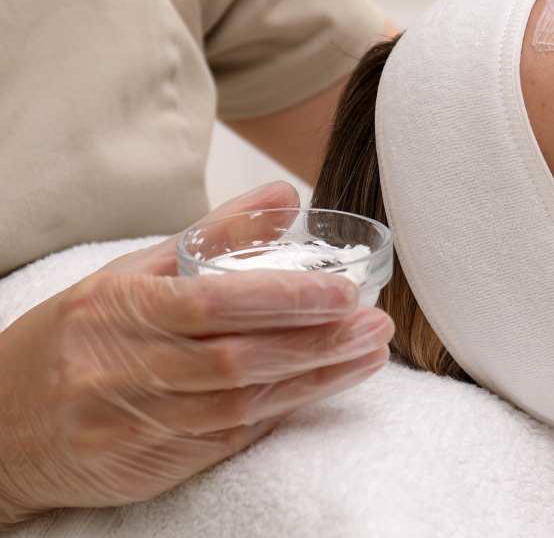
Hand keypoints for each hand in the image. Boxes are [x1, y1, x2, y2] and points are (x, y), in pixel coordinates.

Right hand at [0, 182, 392, 526]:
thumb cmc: (74, 336)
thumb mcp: (129, 273)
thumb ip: (212, 234)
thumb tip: (286, 196)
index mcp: (113, 308)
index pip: (209, 302)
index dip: (281, 300)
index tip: (341, 291)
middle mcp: (117, 368)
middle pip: (234, 360)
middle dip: (314, 343)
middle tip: (373, 323)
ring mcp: (130, 423)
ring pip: (238, 405)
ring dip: (312, 380)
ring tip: (368, 354)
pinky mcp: (146, 464)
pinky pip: (224, 439)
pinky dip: (278, 414)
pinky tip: (321, 389)